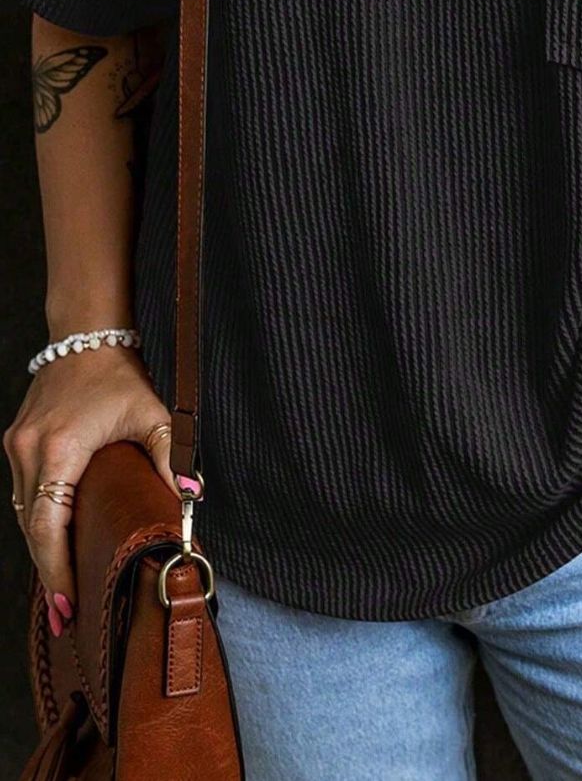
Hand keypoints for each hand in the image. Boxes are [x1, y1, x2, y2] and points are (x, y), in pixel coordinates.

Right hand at [3, 344, 181, 636]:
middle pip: (32, 527)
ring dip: (42, 551)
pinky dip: (37, 525)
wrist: (86, 338)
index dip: (56, 566)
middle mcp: (30, 451)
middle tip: (63, 616)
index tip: (68, 599)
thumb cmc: (120, 377)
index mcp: (61, 448)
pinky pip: (24, 495)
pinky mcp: (17, 444)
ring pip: (24, 514)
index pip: (49, 523)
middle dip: (49, 573)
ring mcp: (18, 447)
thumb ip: (170, 458)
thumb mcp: (152, 416)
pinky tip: (52, 548)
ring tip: (61, 592)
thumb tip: (191, 497)